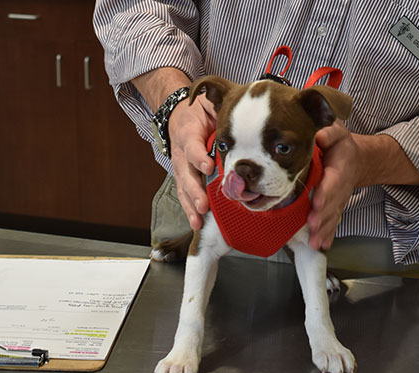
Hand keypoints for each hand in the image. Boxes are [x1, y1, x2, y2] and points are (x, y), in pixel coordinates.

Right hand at [169, 93, 216, 230]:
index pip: (192, 146)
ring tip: (198, 219)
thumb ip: (219, 106)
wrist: (178, 115)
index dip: (199, 157)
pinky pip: (184, 194)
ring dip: (191, 204)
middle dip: (195, 190)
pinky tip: (196, 223)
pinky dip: (189, 209)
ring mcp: (180, 167)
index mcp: (188, 133)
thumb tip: (239, 107)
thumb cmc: (200, 113)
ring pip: (183, 187)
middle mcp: (181, 153)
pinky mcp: (182, 177)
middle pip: (186, 173)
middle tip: (203, 204)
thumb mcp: (208, 104)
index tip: (209, 166)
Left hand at [307, 120, 359, 250]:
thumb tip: (317, 136)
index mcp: (339, 168)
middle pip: (332, 203)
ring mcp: (339, 199)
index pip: (332, 182)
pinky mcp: (335, 207)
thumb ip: (328, 133)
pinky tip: (322, 245)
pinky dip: (328, 234)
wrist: (357, 160)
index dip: (325, 193)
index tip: (317, 203)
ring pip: (332, 216)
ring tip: (315, 242)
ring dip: (324, 230)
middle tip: (312, 227)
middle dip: (323, 216)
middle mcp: (340, 187)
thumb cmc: (341, 145)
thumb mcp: (336, 132)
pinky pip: (333, 222)